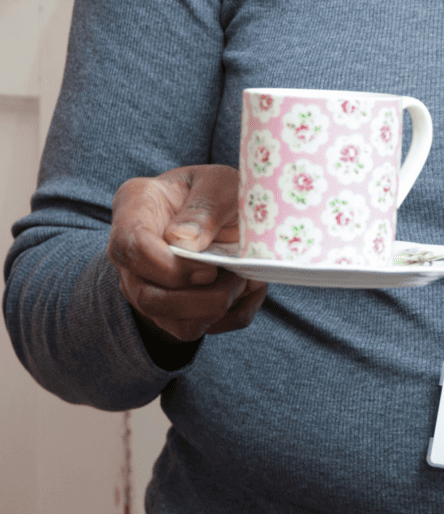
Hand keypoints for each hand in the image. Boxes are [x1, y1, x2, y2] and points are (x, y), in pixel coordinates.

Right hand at [108, 164, 266, 342]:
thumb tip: (183, 241)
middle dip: (197, 299)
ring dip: (213, 310)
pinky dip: (226, 318)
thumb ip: (204, 207)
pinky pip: (190, 330)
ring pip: (167, 321)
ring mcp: (145, 284)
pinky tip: (243, 291)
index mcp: (135, 207)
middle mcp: (131, 254)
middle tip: (234, 278)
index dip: (169, 266)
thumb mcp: (220, 184)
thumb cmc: (216, 193)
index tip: (208, 267)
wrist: (225, 211)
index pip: (130, 247)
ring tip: (242, 281)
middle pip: (146, 296)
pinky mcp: (168, 309)